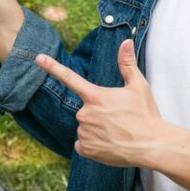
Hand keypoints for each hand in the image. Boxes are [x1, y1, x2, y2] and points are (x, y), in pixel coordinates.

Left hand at [34, 39, 165, 166]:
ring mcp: (84, 132)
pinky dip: (93, 145)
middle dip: (98, 114)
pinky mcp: (85, 149)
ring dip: (96, 130)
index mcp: (95, 96)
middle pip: (85, 110)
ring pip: (85, 128)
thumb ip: (127, 63)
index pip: (69, 77)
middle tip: (119, 119)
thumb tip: (126, 42)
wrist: (152, 145)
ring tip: (117, 133)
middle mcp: (85, 113)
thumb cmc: (145, 115)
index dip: (52, 67)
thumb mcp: (138, 86)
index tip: (37, 58)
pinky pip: (83, 144)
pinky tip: (109, 145)